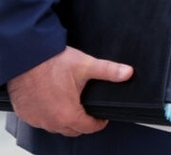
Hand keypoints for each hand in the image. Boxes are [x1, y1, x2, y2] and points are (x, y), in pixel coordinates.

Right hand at [6, 46, 132, 135]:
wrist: (28, 57)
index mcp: (68, 114)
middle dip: (83, 123)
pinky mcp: (26, 114)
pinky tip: (54, 102)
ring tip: (73, 104)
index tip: (103, 117)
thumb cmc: (53, 62)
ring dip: (65, 119)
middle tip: (89, 110)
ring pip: (56, 127)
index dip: (99, 122)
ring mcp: (37, 119)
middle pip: (73, 130)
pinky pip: (41, 121)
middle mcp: (51, 122)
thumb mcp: (86, 65)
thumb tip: (127, 73)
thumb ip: (109, 71)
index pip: (88, 128)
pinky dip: (49, 115)